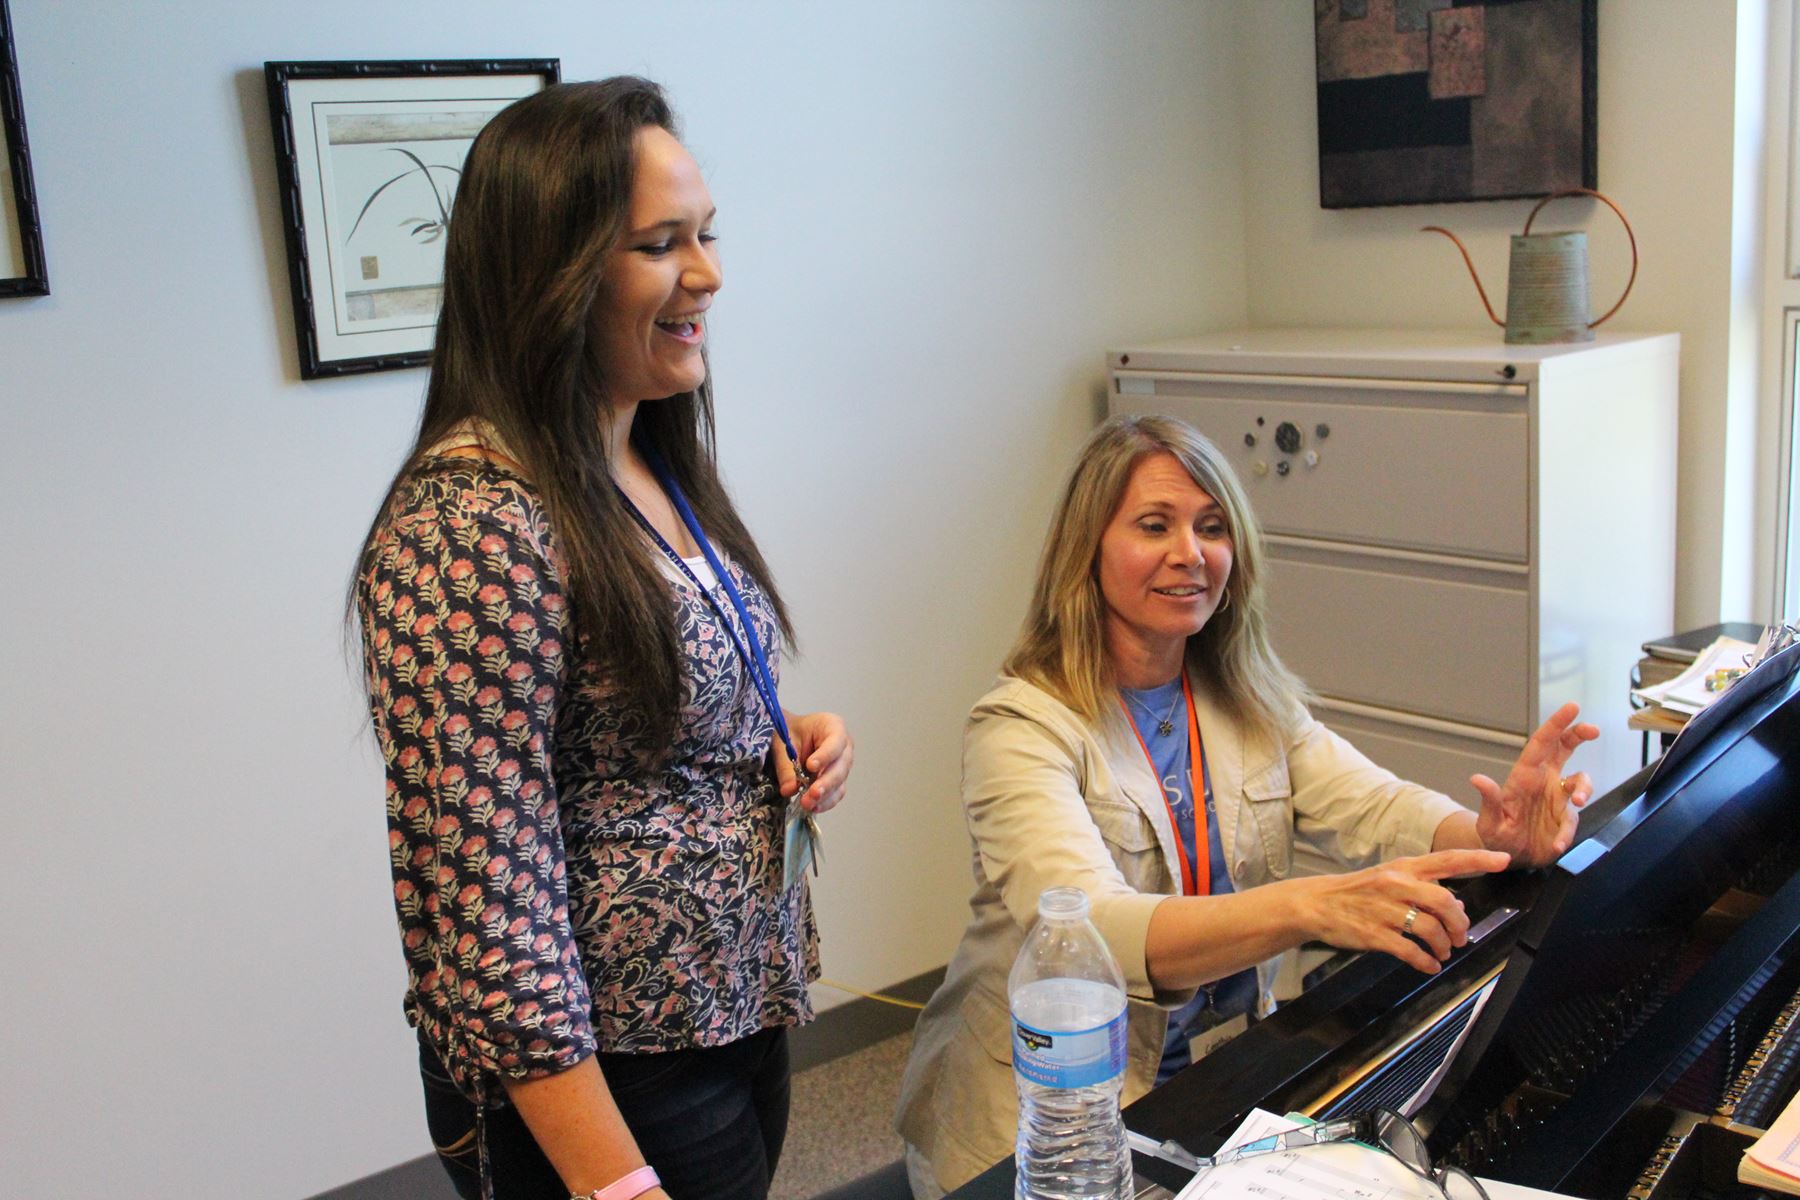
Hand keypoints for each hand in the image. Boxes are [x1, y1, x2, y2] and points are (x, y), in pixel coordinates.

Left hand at [771, 710, 852, 813]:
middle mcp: (844, 746)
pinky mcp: (837, 780)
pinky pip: (836, 793)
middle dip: (826, 782)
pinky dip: (825, 802)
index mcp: (833, 726)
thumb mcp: (782, 743)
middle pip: (841, 766)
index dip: (825, 755)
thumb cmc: (788, 731)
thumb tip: (790, 790)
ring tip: (808, 804)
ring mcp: (842, 764)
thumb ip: (786, 765)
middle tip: (812, 793)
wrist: (788, 735)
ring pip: (840, 782)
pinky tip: (813, 807)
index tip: (810, 766)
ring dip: (825, 796)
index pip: (835, 742)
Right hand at [1294, 848, 1510, 974]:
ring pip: (1430, 929)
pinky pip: (1410, 951)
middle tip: (1460, 936)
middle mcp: (1396, 885)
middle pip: (1445, 901)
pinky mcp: (1374, 934)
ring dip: (1444, 946)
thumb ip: (1421, 886)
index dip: (1479, 859)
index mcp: (1403, 867)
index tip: (1504, 860)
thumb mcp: (1388, 877)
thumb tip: (1453, 904)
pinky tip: (1428, 965)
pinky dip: (1426, 962)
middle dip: (1460, 923)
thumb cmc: (1357, 891)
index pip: (1448, 859)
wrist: (1316, 903)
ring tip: (1442, 952)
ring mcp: (1384, 910)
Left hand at [1472, 701, 1598, 867]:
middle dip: (1578, 734)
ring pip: (1580, 782)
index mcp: (1523, 776)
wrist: (1507, 858)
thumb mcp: (1489, 821)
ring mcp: (1557, 799)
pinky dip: (1568, 833)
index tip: (1572, 708)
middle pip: (1564, 749)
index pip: (1541, 744)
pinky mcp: (1565, 819)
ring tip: (1578, 802)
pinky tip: (1556, 844)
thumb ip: (1489, 801)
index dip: (1556, 724)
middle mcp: (1543, 782)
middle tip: (1592, 729)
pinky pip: (1574, 820)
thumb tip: (1477, 779)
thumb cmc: (1495, 835)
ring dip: (1584, 789)